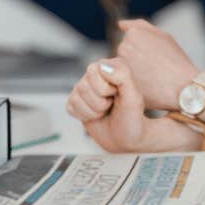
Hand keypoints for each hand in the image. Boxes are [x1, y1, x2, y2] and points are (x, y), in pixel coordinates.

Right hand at [67, 58, 200, 153]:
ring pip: (76, 97)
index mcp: (111, 67)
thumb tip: (102, 66)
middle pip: (83, 86)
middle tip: (112, 105)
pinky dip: (84, 116)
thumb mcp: (134, 97)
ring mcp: (84, 88)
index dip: (105, 88)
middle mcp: (96, 74)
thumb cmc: (133, 117)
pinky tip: (96, 116)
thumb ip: (123, 76)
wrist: (128, 138)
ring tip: (106, 111)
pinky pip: (70, 107)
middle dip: (99, 102)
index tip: (118, 94)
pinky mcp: (76, 102)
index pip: (94, 71)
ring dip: (93, 111)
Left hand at [116, 18, 198, 110]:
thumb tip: (120, 24)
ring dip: (132, 72)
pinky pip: (122, 82)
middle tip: (154, 69)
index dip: (144, 52)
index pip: (130, 42)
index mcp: (133, 33)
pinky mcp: (121, 81)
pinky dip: (131, 85)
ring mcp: (121, 64)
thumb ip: (140, 26)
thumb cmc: (176, 60)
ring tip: (151, 78)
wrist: (184, 87)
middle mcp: (123, 46)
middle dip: (136, 60)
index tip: (156, 59)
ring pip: (122, 68)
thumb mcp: (163, 36)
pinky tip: (145, 88)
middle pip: (124, 54)